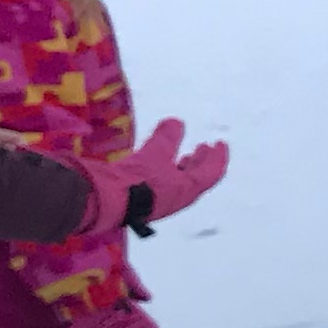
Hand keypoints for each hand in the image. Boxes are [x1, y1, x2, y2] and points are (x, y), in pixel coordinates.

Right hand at [80, 116, 229, 237]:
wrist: (107, 204)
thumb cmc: (137, 178)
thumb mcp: (154, 153)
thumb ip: (167, 138)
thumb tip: (177, 122)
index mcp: (189, 188)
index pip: (213, 172)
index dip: (219, 156)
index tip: (220, 143)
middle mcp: (179, 199)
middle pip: (199, 178)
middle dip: (202, 161)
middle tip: (204, 148)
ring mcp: (164, 203)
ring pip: (182, 184)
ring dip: (185, 168)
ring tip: (185, 157)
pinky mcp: (147, 205)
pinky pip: (166, 187)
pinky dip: (168, 174)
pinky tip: (157, 166)